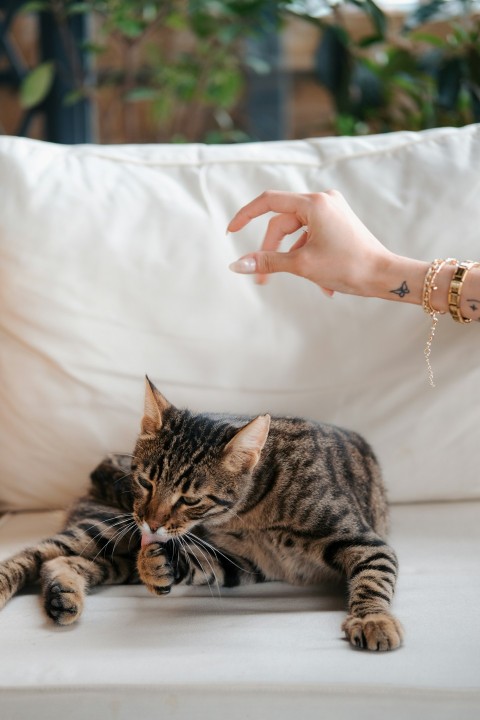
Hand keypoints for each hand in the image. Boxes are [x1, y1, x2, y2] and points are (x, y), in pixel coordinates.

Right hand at [227, 189, 394, 297]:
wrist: (386, 276)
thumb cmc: (348, 267)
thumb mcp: (302, 265)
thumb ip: (267, 262)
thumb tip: (237, 264)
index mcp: (314, 204)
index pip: (269, 202)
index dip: (245, 215)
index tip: (231, 231)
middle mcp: (323, 200)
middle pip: (283, 222)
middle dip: (273, 250)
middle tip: (264, 280)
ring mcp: (332, 211)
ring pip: (297, 233)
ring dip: (295, 258)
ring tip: (308, 283)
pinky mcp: (339, 222)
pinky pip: (312, 237)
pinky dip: (310, 257)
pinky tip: (323, 284)